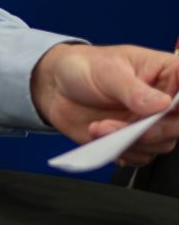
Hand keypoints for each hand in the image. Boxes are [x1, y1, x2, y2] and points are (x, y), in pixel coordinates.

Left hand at [30, 43, 178, 154]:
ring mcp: (150, 122)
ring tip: (100, 127)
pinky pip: (141, 156)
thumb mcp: (107, 70)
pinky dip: (122, 152)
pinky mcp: (134, 141)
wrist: (56, 87)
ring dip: (131, 142)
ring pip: (162, 144)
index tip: (169, 107)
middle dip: (156, 130)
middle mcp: (164, 100)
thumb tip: (162, 104)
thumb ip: (133, 89)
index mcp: (167, 72)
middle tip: (131, 127)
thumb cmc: (84, 67)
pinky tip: (102, 138)